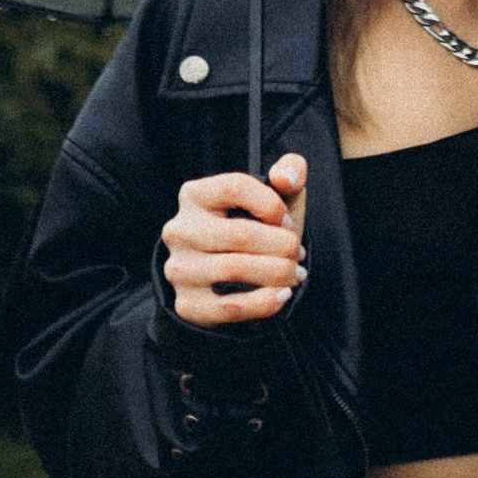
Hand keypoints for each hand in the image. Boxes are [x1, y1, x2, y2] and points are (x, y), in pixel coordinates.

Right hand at [162, 155, 307, 325]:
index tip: (288, 222)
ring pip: (234, 269)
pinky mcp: (188, 304)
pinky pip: (230, 306)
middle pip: (239, 234)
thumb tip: (284, 177)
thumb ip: (290, 171)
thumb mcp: (276, 196)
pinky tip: (282, 295)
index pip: (235, 187)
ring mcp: (179, 269)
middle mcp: (179, 230)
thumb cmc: (258, 228)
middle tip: (299, 254)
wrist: (234, 279)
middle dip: (281, 245)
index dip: (271, 204)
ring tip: (295, 274)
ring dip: (276, 273)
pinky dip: (264, 302)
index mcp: (195, 195)